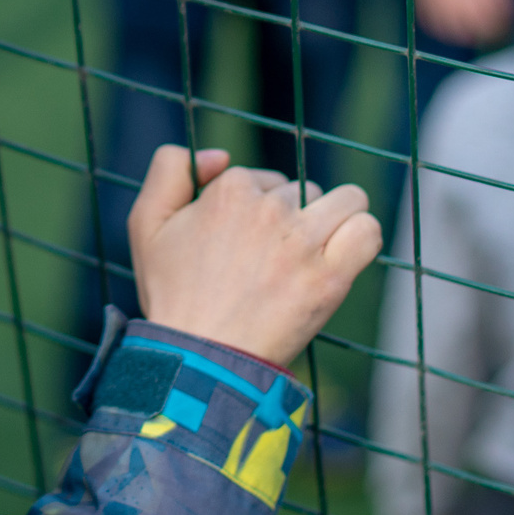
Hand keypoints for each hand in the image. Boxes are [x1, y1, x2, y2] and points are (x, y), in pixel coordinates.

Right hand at [128, 145, 381, 369]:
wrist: (199, 359)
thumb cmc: (172, 295)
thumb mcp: (145, 224)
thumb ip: (170, 171)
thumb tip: (219, 155)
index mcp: (229, 190)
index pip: (264, 179)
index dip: (255, 209)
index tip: (242, 245)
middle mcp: (270, 210)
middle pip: (304, 191)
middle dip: (292, 218)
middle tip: (271, 261)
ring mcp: (303, 243)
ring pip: (345, 201)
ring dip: (335, 219)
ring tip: (315, 252)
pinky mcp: (331, 277)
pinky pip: (368, 231)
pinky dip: (361, 235)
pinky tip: (344, 253)